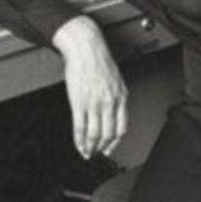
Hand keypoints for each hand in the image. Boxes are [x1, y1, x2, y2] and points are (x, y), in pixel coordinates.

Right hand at [52, 16, 127, 159]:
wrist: (86, 48)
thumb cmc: (99, 60)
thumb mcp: (116, 80)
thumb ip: (116, 97)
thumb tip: (114, 113)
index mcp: (121, 97)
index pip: (121, 128)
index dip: (115, 143)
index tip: (109, 149)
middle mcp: (109, 102)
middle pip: (108, 134)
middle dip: (102, 148)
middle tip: (96, 153)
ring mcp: (94, 103)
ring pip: (94, 134)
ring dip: (89, 147)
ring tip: (86, 151)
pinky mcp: (79, 102)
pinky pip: (80, 127)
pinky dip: (79, 140)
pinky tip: (78, 144)